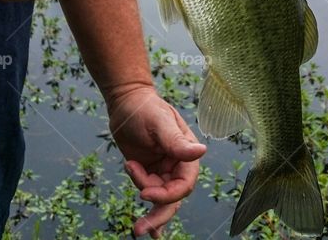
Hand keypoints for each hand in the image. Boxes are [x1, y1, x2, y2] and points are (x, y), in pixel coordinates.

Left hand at [107, 85, 206, 237]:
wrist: (126, 101)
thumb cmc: (145, 108)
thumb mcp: (159, 123)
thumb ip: (177, 142)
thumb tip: (201, 151)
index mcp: (186, 154)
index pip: (183, 184)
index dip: (166, 194)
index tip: (144, 193)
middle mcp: (178, 165)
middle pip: (174, 198)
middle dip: (159, 215)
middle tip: (140, 230)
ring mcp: (163, 170)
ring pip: (161, 200)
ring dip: (149, 210)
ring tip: (136, 228)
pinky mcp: (148, 172)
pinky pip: (151, 194)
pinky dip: (151, 211)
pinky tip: (149, 232)